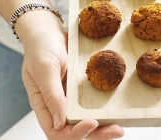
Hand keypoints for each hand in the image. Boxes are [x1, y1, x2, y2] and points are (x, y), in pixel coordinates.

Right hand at [20, 13, 123, 139]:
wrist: (49, 31)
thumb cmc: (41, 47)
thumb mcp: (44, 69)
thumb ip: (51, 94)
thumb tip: (59, 123)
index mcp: (44, 104)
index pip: (57, 131)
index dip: (75, 132)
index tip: (92, 123)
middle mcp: (58, 104)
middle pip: (75, 128)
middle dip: (95, 133)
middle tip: (116, 130)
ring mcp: (70, 95)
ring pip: (85, 117)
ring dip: (102, 124)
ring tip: (119, 126)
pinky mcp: (80, 86)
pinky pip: (91, 100)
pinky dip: (102, 107)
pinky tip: (115, 108)